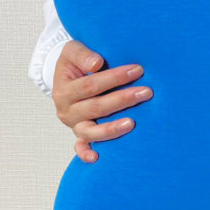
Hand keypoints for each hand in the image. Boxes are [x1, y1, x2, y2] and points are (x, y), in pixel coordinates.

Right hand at [51, 40, 152, 163]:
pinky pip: (81, 148)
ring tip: (133, 123)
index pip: (91, 85)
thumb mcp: (72, 51)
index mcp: (63, 90)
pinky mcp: (80, 135)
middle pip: (97, 107)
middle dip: (123, 99)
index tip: (137, 70)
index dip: (114, 78)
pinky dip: (86, 154)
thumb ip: (82, 54)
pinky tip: (98, 158)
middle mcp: (66, 111)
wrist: (67, 78)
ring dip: (113, 128)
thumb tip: (97, 63)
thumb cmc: (74, 63)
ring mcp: (74, 126)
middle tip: (147, 92)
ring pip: (92, 131)